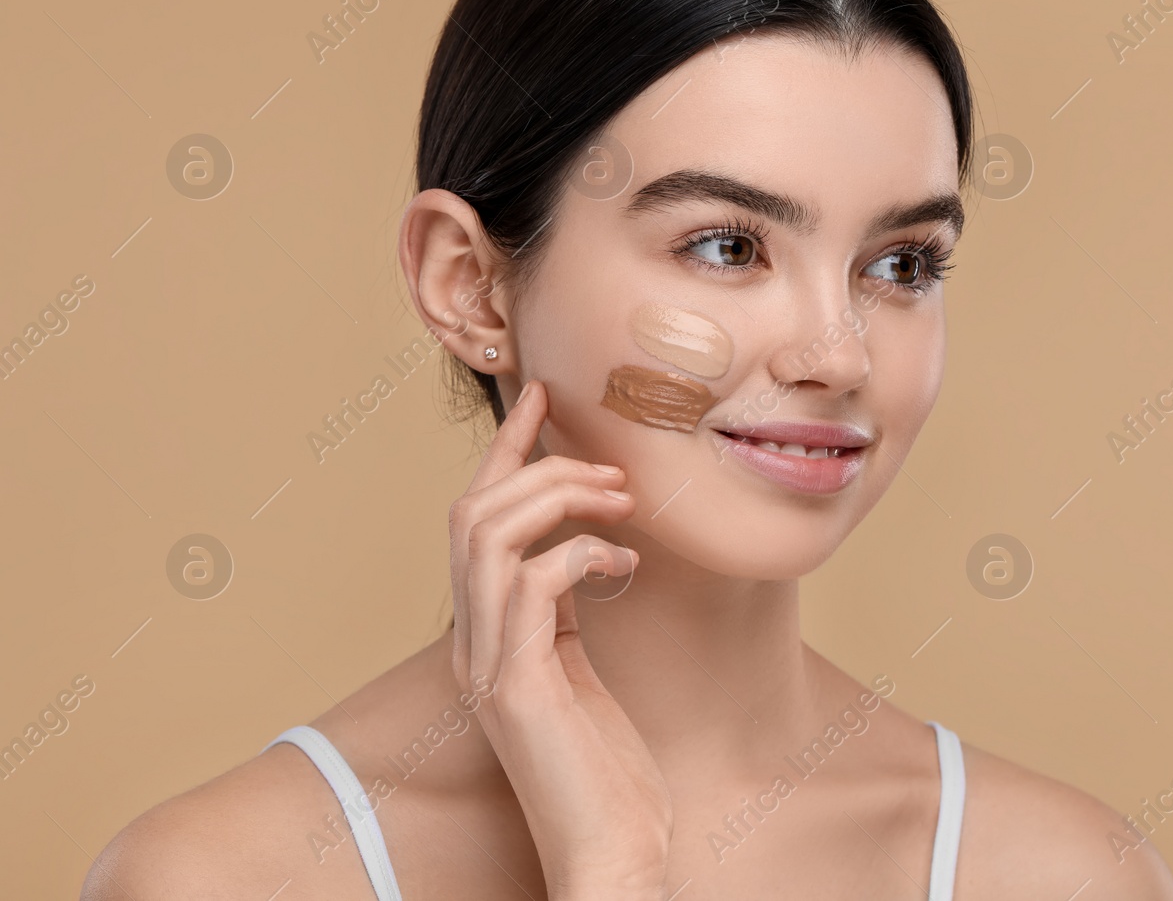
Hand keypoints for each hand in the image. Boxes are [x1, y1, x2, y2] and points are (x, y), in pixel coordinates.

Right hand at [448, 378, 670, 898]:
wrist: (608, 851)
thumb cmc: (605, 770)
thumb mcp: (579, 670)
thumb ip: (564, 612)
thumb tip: (588, 548)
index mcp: (486, 634)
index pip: (477, 521)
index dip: (505, 452)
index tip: (543, 399)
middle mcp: (472, 643)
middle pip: (471, 513)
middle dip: (536, 465)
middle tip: (609, 465)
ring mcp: (485, 665)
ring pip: (487, 536)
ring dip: (558, 500)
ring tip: (620, 502)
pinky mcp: (516, 687)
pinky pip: (530, 584)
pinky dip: (579, 554)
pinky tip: (624, 566)